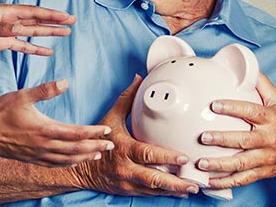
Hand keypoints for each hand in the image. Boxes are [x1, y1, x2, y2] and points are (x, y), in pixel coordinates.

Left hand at [0, 4, 75, 55]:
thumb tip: (19, 29)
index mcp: (6, 12)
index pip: (33, 13)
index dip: (50, 15)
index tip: (65, 16)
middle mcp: (10, 21)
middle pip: (37, 21)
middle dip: (55, 21)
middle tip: (72, 22)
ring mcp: (7, 32)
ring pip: (33, 32)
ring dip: (49, 33)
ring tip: (66, 33)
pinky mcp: (3, 43)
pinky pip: (23, 46)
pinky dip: (35, 49)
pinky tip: (47, 51)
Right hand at [0, 80, 113, 166]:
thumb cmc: (1, 111)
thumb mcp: (23, 95)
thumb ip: (46, 90)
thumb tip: (65, 82)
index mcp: (45, 129)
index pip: (76, 133)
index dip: (93, 133)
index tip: (107, 131)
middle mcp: (44, 146)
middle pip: (76, 150)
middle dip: (95, 147)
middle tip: (111, 146)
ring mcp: (38, 155)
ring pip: (67, 160)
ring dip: (85, 157)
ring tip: (98, 154)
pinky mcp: (31, 159)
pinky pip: (55, 164)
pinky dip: (68, 163)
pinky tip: (74, 161)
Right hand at [71, 75, 198, 197]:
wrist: (81, 169)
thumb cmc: (98, 141)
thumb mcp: (110, 118)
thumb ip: (126, 100)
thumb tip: (138, 80)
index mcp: (124, 149)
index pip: (148, 153)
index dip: (167, 157)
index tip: (184, 157)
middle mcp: (126, 168)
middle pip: (154, 178)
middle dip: (176, 182)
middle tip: (194, 182)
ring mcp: (127, 182)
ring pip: (154, 190)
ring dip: (174, 190)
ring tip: (191, 188)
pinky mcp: (128, 191)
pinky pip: (149, 194)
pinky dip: (164, 194)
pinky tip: (178, 192)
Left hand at [198, 72, 275, 189]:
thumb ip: (261, 84)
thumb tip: (244, 65)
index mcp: (271, 119)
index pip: (251, 112)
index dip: (233, 108)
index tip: (214, 105)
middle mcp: (269, 139)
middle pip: (245, 140)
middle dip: (223, 139)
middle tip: (203, 137)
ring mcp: (265, 158)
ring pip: (242, 163)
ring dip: (220, 165)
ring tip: (201, 163)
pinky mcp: (261, 172)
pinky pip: (242, 180)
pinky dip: (225, 182)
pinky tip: (210, 181)